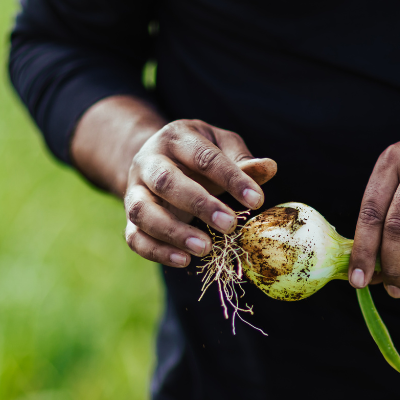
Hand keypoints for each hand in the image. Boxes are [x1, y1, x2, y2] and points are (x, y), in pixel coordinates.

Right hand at [123, 119, 276, 267]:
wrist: (155, 161)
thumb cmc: (197, 155)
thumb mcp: (220, 146)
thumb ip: (242, 160)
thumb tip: (269, 168)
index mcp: (176, 138)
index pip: (203, 157)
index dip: (231, 178)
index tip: (257, 200)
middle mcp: (148, 162)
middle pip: (166, 182)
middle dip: (199, 204)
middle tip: (230, 225)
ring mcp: (135, 191)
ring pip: (142, 211)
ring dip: (173, 232)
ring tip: (205, 248)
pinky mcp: (130, 219)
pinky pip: (134, 237)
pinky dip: (156, 252)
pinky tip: (184, 260)